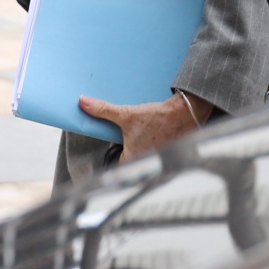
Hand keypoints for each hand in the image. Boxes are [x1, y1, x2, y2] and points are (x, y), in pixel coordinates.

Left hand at [78, 90, 206, 159]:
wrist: (185, 113)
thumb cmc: (158, 119)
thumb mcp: (127, 114)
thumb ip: (103, 110)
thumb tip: (84, 103)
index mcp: (132, 160)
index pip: (115, 160)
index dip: (116, 147)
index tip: (119, 137)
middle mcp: (145, 165)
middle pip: (128, 156)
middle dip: (129, 143)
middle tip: (134, 131)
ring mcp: (157, 161)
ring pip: (141, 153)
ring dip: (141, 142)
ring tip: (146, 131)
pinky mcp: (167, 155)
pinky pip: (154, 150)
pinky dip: (153, 142)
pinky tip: (155, 131)